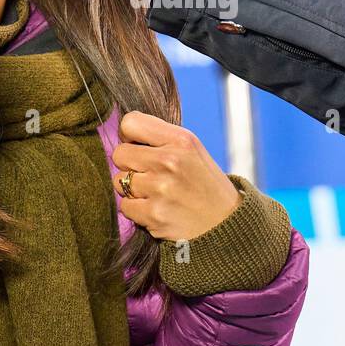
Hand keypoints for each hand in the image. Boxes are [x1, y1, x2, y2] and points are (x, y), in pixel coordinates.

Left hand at [111, 110, 240, 240]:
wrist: (224, 222)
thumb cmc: (202, 182)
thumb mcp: (192, 149)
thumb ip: (160, 137)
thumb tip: (123, 133)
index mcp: (181, 140)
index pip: (130, 123)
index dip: (129, 136)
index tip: (139, 146)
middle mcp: (170, 161)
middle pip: (119, 154)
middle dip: (129, 164)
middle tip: (149, 173)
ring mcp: (160, 189)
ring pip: (119, 181)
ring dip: (132, 189)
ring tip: (155, 192)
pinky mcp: (154, 215)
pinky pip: (125, 206)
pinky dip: (136, 209)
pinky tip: (155, 208)